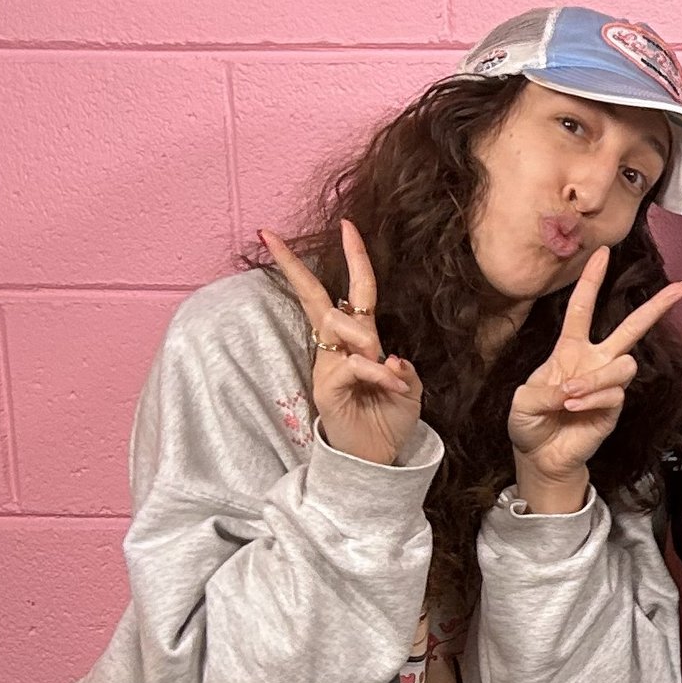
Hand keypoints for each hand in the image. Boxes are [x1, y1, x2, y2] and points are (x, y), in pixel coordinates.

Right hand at [262, 222, 423, 466]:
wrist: (378, 457)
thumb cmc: (390, 419)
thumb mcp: (409, 389)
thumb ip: (402, 369)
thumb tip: (389, 356)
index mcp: (361, 340)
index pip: (354, 292)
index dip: (353, 259)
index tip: (346, 224)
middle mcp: (340, 347)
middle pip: (318, 297)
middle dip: (294, 265)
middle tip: (272, 236)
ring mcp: (329, 364)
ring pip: (340, 326)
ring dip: (367, 341)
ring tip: (387, 371)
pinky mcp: (326, 385)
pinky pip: (353, 364)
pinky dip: (377, 372)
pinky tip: (392, 386)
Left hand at [507, 248, 681, 506]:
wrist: (541, 457)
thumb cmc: (530, 424)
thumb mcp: (522, 401)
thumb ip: (543, 390)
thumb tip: (572, 388)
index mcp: (569, 349)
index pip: (583, 307)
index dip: (593, 280)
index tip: (603, 252)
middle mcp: (594, 361)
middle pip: (631, 328)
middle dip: (657, 307)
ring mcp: (607, 384)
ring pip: (624, 364)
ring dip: (596, 379)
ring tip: (571, 396)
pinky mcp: (615, 407)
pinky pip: (615, 393)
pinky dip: (592, 399)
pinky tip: (576, 409)